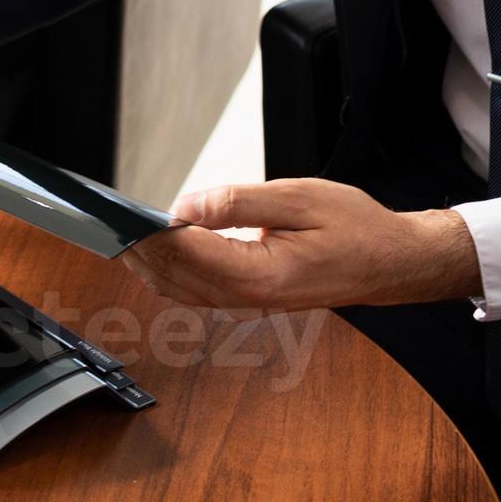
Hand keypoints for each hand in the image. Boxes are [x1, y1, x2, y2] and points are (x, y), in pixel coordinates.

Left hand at [120, 179, 480, 310]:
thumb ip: (238, 202)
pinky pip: (199, 291)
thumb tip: (185, 207)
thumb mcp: (298, 199)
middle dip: (141, 251)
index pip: (190, 255)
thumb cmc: (356, 229)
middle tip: (108, 224)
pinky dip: (172, 273)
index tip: (125, 214)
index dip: (153, 234)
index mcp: (261, 275)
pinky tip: (156, 254)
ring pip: (183, 289)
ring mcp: (250, 302)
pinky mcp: (252, 297)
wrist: (392, 262)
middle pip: (178, 277)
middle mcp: (250, 297)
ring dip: (150, 265)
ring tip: (121, 236)